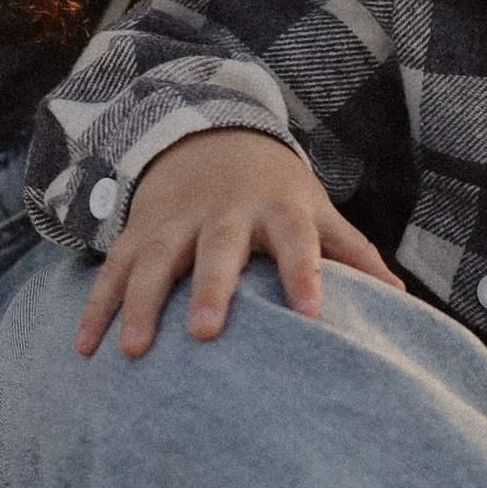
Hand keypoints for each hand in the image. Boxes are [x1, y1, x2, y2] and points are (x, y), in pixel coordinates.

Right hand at [75, 128, 403, 358]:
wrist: (209, 136)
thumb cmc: (275, 193)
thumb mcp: (315, 210)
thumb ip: (352, 253)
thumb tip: (403, 300)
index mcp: (277, 209)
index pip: (297, 239)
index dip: (305, 272)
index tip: (313, 313)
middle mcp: (223, 213)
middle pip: (217, 248)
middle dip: (209, 288)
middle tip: (205, 332)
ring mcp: (175, 221)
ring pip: (154, 260)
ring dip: (140, 303)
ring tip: (133, 351)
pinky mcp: (138, 233)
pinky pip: (112, 270)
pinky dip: (96, 308)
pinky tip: (83, 350)